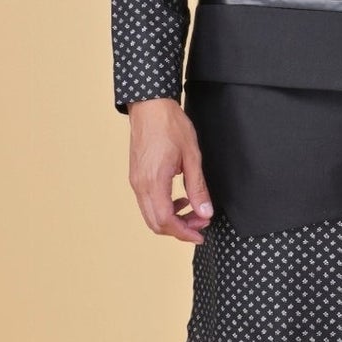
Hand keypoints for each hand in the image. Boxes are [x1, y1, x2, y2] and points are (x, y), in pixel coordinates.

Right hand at [127, 98, 214, 243]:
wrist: (150, 106)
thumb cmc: (170, 125)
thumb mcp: (192, 156)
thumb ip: (197, 188)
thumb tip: (205, 213)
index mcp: (153, 181)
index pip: (166, 220)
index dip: (184, 233)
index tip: (200, 235)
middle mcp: (140, 185)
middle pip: (156, 223)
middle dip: (179, 229)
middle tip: (201, 223)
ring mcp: (136, 182)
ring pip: (151, 215)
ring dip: (172, 220)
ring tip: (194, 211)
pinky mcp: (136, 177)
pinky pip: (148, 203)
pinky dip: (164, 209)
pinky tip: (180, 199)